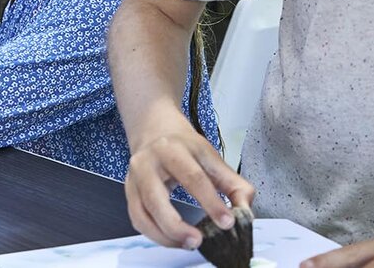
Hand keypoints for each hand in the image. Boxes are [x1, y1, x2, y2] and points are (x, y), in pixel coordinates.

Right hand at [125, 114, 254, 248]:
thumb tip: (245, 211)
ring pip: (142, 214)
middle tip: (199, 240)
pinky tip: (174, 239)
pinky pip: (137, 220)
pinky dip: (155, 235)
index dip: (211, 203)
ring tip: (189, 243)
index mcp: (174, 148)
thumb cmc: (184, 146)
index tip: (227, 222)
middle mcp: (148, 162)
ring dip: (165, 236)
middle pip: (156, 199)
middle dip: (177, 226)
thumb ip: (233, 184)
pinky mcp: (129, 191)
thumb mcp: (211, 156)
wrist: (154, 130)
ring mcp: (135, 177)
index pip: (193, 177)